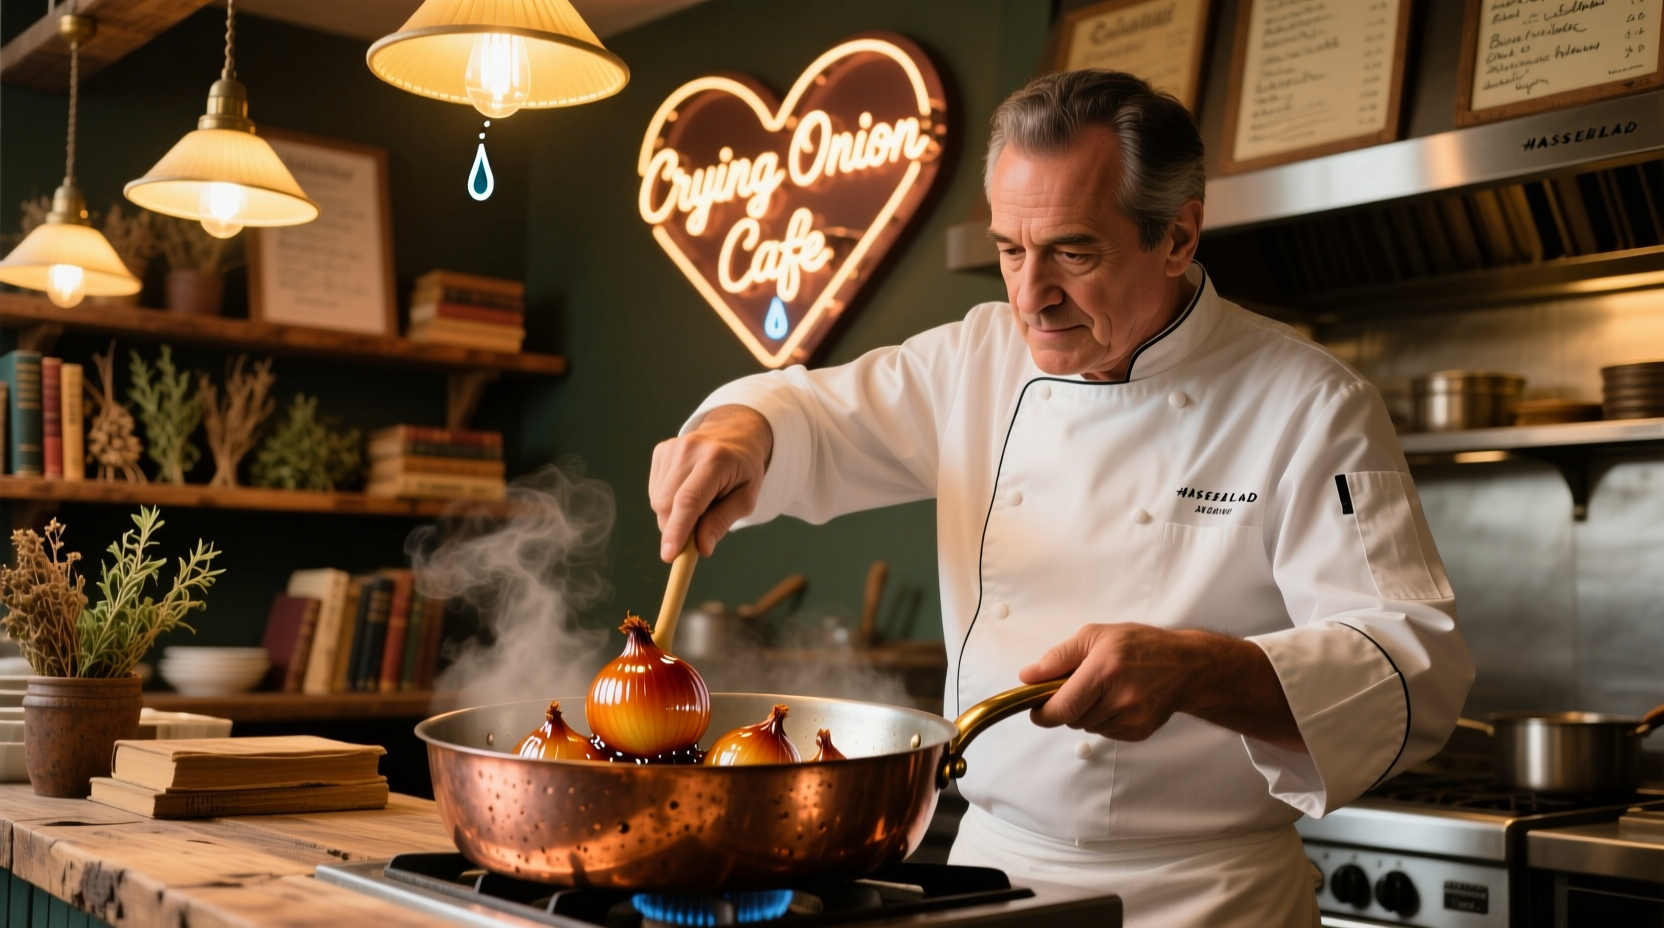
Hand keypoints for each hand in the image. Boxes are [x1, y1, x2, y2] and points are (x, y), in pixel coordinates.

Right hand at [649, 405, 772, 561]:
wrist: (735, 435)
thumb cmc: (743, 471)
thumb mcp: (746, 499)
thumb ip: (722, 522)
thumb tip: (700, 548)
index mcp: (716, 459)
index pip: (689, 500)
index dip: (677, 530)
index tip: (669, 555)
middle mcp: (690, 449)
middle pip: (667, 503)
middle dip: (675, 529)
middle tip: (694, 537)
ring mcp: (672, 448)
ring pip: (657, 501)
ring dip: (673, 516)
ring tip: (699, 503)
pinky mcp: (661, 451)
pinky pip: (655, 491)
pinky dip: (668, 502)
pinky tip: (687, 491)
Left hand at [1018, 623, 1306, 750]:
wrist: (1186, 666)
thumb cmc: (1140, 646)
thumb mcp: (1094, 636)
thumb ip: (1058, 658)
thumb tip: (1027, 677)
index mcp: (1105, 670)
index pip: (1062, 707)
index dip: (1043, 712)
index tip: (1036, 707)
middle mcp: (1120, 698)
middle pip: (1072, 719)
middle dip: (1065, 706)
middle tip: (1076, 686)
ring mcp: (1132, 718)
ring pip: (1086, 726)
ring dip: (1084, 712)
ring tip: (1102, 688)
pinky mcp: (1139, 732)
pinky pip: (1104, 731)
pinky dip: (1102, 718)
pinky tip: (1117, 699)